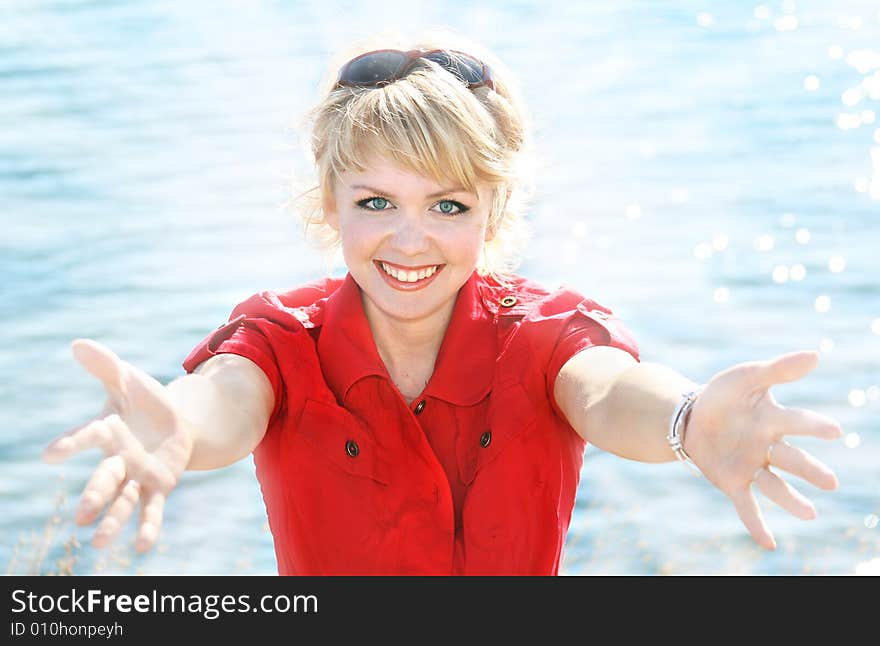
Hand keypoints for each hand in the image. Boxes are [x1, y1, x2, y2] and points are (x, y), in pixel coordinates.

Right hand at [43, 339, 193, 552]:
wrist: (176, 420)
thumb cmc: (144, 401)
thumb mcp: (130, 379)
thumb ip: (106, 366)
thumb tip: (77, 344)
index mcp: (107, 431)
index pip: (87, 436)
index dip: (71, 444)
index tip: (50, 455)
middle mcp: (118, 458)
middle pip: (105, 478)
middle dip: (95, 496)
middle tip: (82, 516)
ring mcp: (137, 475)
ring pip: (124, 500)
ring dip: (113, 520)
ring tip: (98, 542)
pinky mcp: (159, 485)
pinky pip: (152, 508)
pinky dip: (148, 527)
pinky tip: (141, 547)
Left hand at [683, 350, 842, 549]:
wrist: (690, 416)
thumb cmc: (724, 395)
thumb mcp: (746, 377)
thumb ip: (777, 369)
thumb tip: (815, 354)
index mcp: (773, 420)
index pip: (796, 422)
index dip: (813, 426)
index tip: (834, 431)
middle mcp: (768, 446)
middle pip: (792, 459)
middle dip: (810, 470)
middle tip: (830, 482)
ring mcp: (751, 466)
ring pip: (775, 485)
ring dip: (791, 500)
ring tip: (810, 514)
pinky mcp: (732, 482)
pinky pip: (747, 505)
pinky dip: (757, 524)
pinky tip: (769, 544)